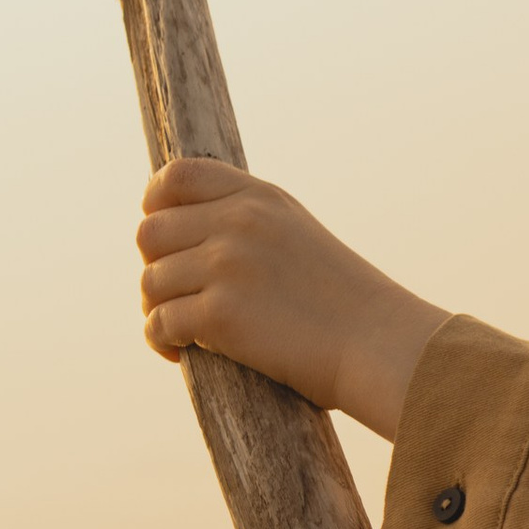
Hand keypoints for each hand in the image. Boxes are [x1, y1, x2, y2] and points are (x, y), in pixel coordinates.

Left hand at [136, 159, 446, 436]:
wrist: (378, 345)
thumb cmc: (343, 305)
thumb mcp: (298, 237)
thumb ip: (249, 224)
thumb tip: (183, 239)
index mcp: (259, 197)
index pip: (177, 175)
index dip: (154, 204)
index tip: (161, 236)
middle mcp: (239, 221)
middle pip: (150, 234)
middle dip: (155, 268)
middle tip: (176, 297)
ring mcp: (228, 265)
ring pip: (150, 282)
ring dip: (158, 310)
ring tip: (182, 331)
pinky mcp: (221, 313)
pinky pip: (159, 323)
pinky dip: (161, 341)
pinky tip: (181, 353)